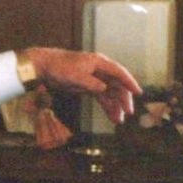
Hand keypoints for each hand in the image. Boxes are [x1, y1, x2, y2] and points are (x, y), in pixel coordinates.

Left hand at [25, 47, 141, 124]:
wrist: (44, 67)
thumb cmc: (60, 68)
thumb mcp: (76, 76)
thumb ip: (92, 83)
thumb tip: (105, 89)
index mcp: (99, 63)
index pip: (119, 72)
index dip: (130, 82)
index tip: (138, 92)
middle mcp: (100, 70)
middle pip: (117, 85)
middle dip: (123, 99)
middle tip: (128, 112)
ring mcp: (95, 79)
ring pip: (110, 93)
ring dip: (115, 106)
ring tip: (119, 120)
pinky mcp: (89, 87)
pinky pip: (102, 97)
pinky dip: (107, 106)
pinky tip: (112, 116)